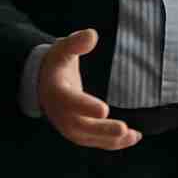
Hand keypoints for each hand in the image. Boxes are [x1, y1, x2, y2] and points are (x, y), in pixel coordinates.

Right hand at [38, 29, 139, 149]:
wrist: (44, 86)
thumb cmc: (56, 65)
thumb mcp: (61, 50)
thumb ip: (75, 43)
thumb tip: (92, 35)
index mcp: (58, 93)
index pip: (71, 102)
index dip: (86, 107)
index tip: (104, 109)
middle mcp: (63, 115)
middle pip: (83, 126)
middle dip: (104, 129)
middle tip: (123, 128)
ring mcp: (71, 128)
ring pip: (92, 138)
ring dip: (112, 139)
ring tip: (134, 135)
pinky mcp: (81, 134)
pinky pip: (98, 141)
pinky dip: (115, 142)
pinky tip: (134, 137)